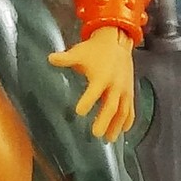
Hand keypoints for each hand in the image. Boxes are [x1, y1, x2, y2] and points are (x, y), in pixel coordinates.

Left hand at [49, 26, 134, 141]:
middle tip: (96, 134)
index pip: (94, 91)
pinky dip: (128, 120)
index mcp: (101, 76)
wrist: (118, 41)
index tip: (78, 111)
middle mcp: (115, 85)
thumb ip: (65, 58)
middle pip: (110, 106)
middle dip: (104, 120)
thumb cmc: (95, 50)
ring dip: (116, 125)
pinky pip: (131, 108)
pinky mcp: (130, 92)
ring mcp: (124, 90)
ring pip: (122, 111)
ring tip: (109, 139)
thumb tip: (49, 58)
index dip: (87, 101)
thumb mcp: (79, 52)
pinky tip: (123, 130)